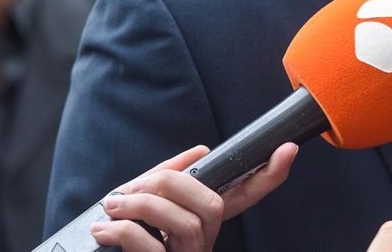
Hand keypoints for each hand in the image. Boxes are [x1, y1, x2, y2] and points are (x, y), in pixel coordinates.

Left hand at [89, 142, 297, 250]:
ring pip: (187, 225)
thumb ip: (168, 182)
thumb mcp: (145, 207)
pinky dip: (122, 231)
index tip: (287, 149)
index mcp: (201, 224)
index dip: (269, 176)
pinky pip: (149, 248)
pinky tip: (104, 229)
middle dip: (176, 183)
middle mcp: (201, 244)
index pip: (244, 197)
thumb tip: (200, 151)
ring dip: (143, 206)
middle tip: (138, 185)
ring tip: (114, 206)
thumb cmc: (123, 241)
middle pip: (213, 205)